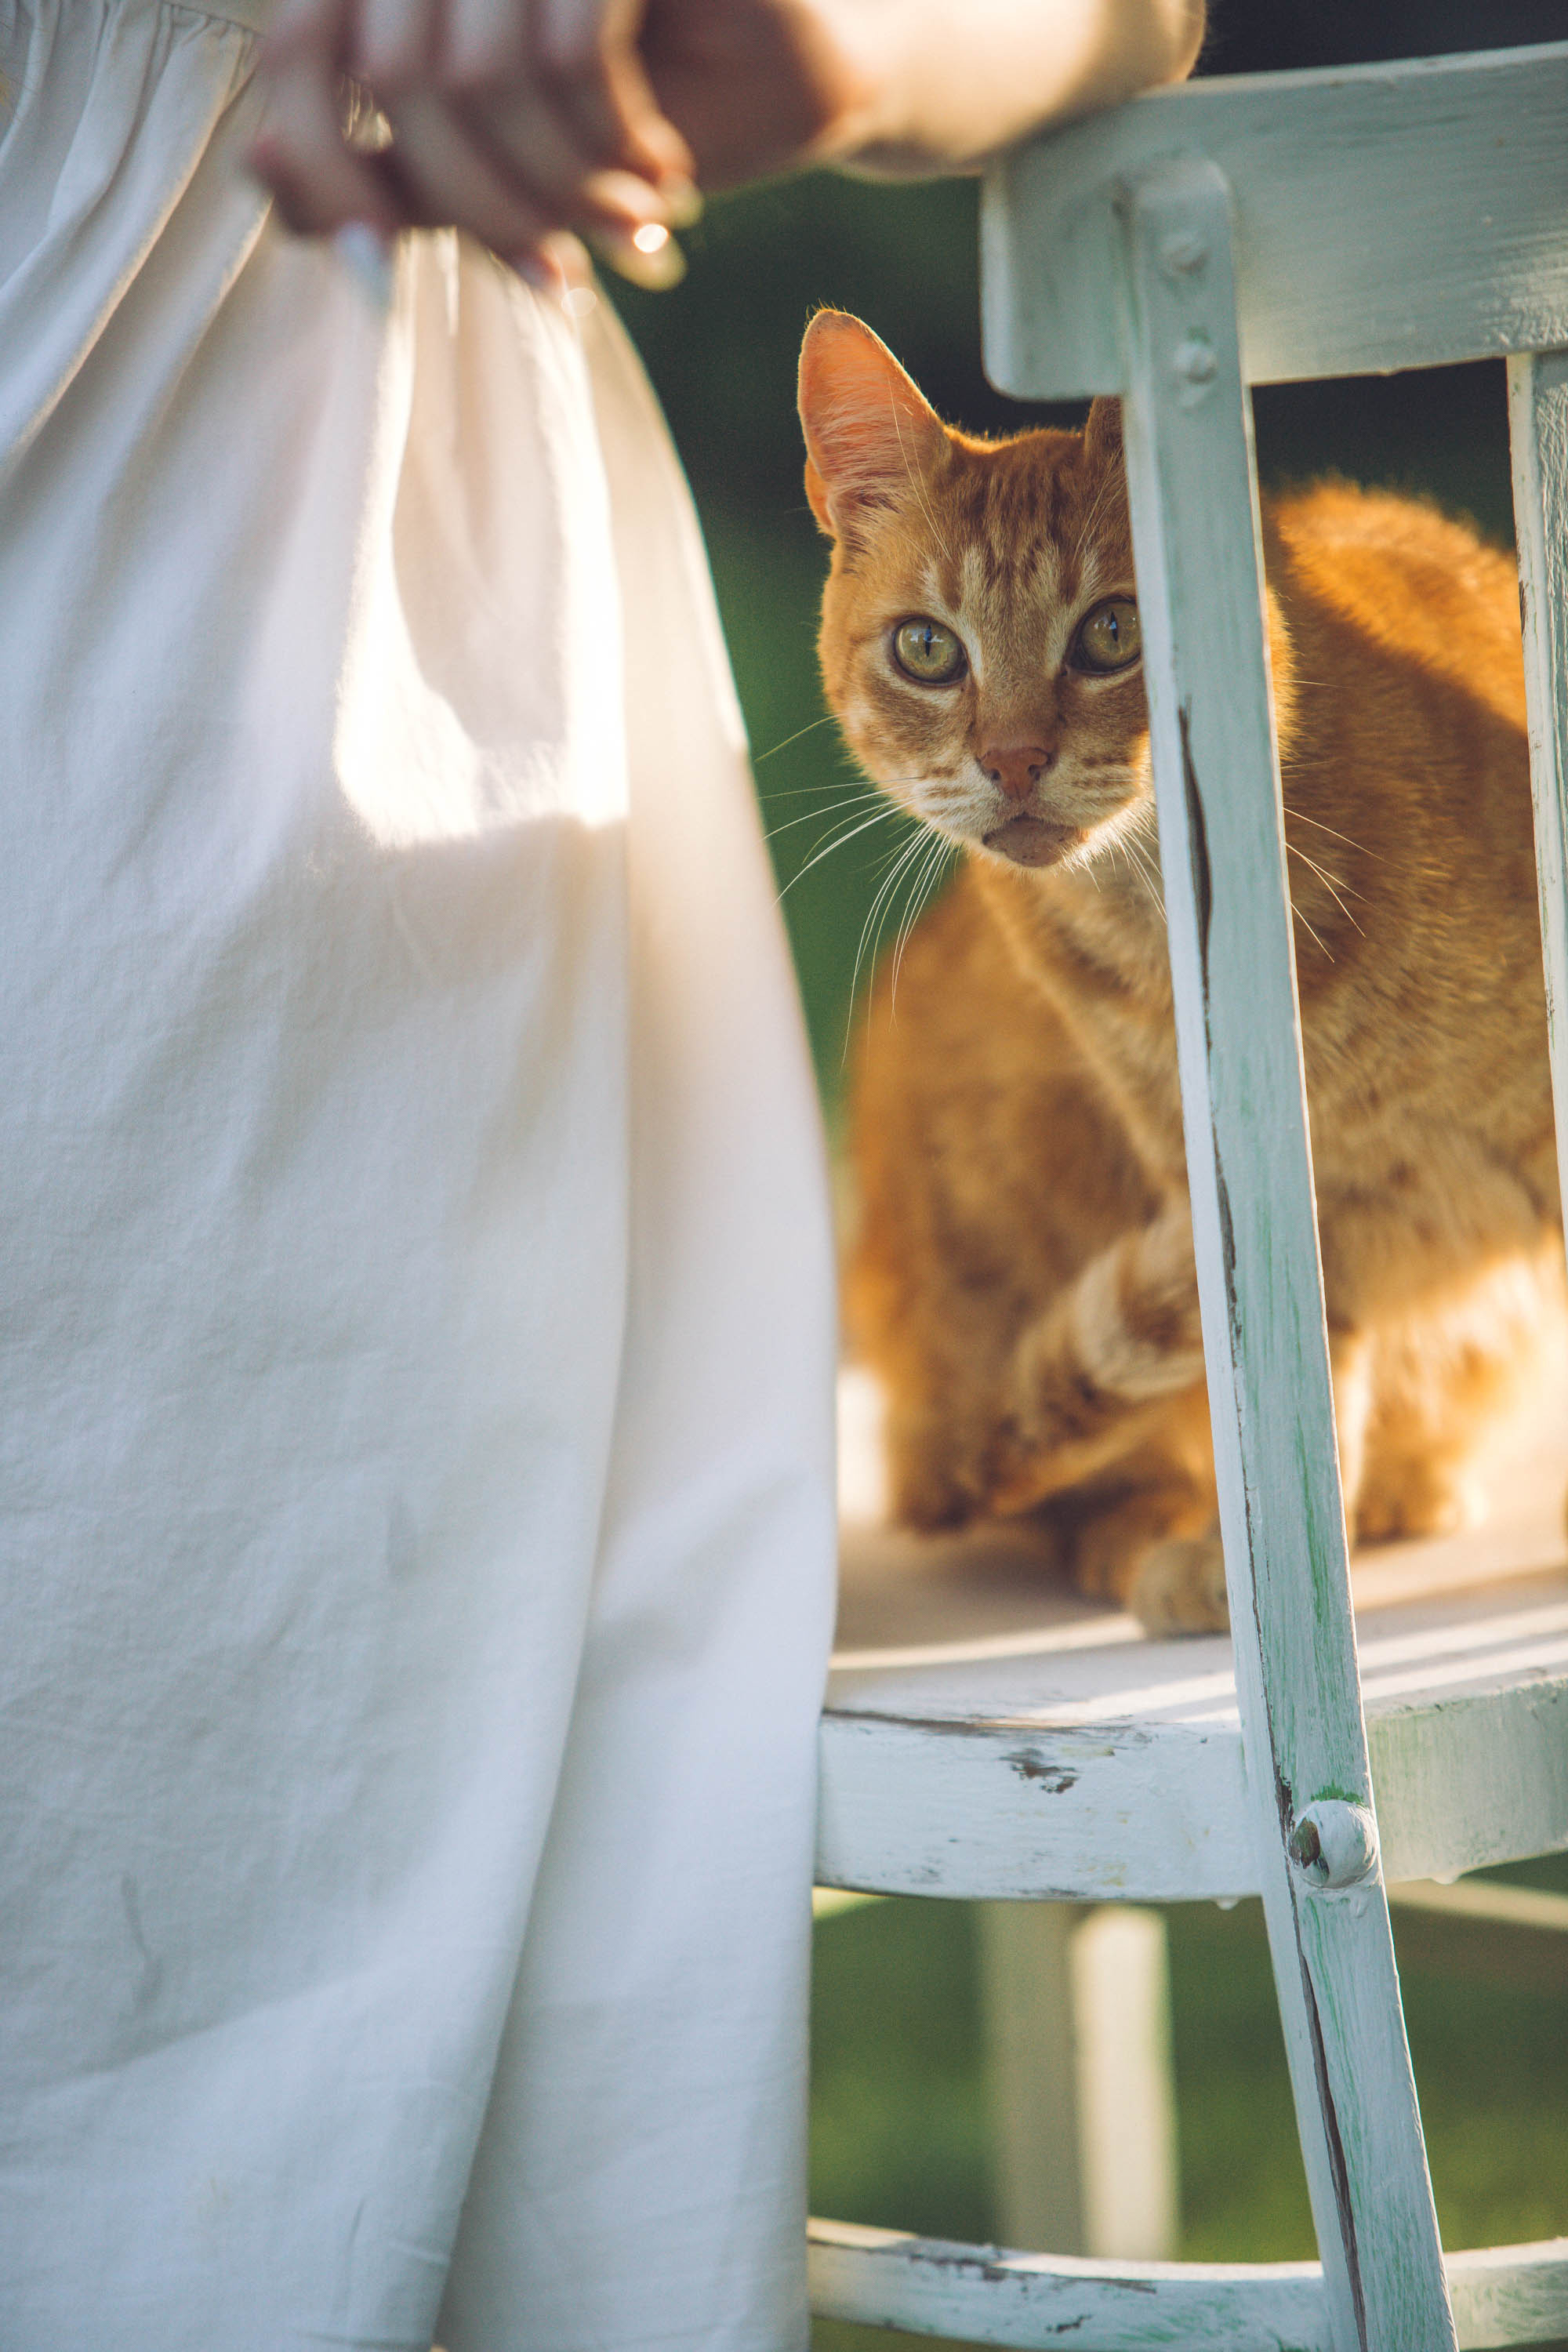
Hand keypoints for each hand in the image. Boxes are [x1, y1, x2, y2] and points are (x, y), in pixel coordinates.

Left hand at [250, 0, 699, 291]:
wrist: (794, 69)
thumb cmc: (641, 120)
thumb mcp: (500, 167)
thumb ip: (389, 176)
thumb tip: (263, 174)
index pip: (297, 56)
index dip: (318, 171)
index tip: (368, 268)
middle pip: (394, 82)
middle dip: (483, 212)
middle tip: (559, 279)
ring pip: (481, 79)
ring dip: (563, 190)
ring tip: (632, 226)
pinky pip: (569, 51)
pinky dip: (612, 139)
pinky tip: (662, 172)